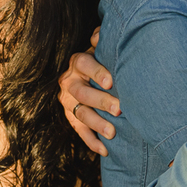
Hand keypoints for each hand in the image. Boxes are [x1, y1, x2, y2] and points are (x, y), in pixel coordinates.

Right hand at [57, 27, 120, 155]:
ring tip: (113, 133)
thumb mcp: (102, 47)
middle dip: (100, 101)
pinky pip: (78, 130)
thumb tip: (99, 36)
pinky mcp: (70, 115)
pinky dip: (91, 141)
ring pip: (80, 113)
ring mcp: (67, 101)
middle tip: (119, 109)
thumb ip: (102, 39)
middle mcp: (68, 81)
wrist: (89, 73)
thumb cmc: (102, 58)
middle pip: (82, 92)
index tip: (112, 82)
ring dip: (96, 124)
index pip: (83, 64)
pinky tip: (105, 150)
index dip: (97, 72)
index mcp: (77, 61)